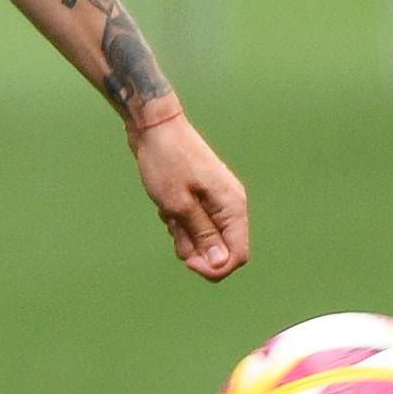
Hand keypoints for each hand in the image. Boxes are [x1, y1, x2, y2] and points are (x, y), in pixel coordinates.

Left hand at [130, 108, 248, 281]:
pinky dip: (176, 220)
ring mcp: (216, 201)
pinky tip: (165, 203)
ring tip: (167, 209)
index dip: (214, 267)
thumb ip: (202, 235)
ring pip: (203, 238)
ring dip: (182, 233)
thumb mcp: (179, 204)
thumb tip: (221, 264)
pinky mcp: (201, 198)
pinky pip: (192, 223)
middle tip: (172, 223)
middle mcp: (230, 205)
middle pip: (220, 249)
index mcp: (232, 206)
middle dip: (193, 247)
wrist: (154, 126)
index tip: (187, 262)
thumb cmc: (166, 161)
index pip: (238, 255)